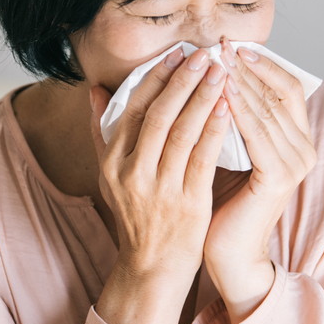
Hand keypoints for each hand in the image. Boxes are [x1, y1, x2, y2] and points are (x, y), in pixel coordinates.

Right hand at [88, 47, 230, 323]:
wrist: (152, 268)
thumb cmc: (137, 217)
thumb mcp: (110, 176)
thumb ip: (103, 132)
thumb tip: (94, 90)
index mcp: (112, 164)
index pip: (131, 111)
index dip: (154, 80)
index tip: (175, 56)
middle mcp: (132, 175)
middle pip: (157, 117)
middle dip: (182, 82)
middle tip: (203, 54)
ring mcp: (160, 191)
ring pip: (182, 134)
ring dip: (203, 98)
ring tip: (221, 72)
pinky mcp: (189, 205)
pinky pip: (204, 159)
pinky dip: (216, 130)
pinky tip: (229, 108)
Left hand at [204, 42, 317, 321]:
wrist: (227, 253)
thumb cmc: (220, 201)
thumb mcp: (224, 149)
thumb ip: (226, 115)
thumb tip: (206, 72)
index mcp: (294, 138)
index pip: (284, 85)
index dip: (260, 61)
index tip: (228, 42)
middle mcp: (303, 148)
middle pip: (279, 91)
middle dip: (248, 65)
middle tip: (220, 42)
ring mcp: (296, 163)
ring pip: (268, 109)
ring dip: (242, 81)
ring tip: (217, 59)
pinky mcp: (280, 178)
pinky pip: (259, 135)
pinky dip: (240, 112)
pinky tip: (220, 94)